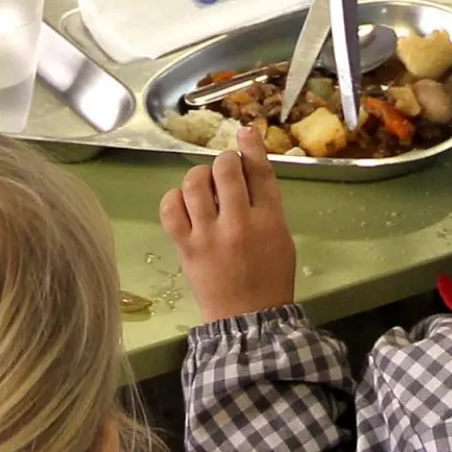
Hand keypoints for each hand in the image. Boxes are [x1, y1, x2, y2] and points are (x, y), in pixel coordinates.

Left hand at [159, 127, 298, 323]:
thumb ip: (266, 203)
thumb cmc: (269, 277)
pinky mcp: (186, 247)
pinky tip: (184, 202)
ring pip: (195, 183)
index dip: (251, 146)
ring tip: (204, 186)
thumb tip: (250, 167)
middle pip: (226, 169)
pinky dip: (175, 197)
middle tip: (225, 169)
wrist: (248, 319)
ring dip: (199, 176)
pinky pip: (171, 207)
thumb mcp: (281, 236)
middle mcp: (239, 223)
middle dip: (225, 161)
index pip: (259, 171)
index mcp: (270, 220)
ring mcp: (209, 235)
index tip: (245, 132)